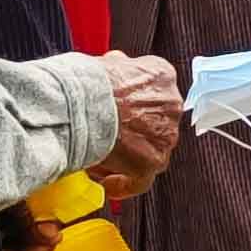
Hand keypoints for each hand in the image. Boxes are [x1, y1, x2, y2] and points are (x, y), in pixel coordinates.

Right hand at [91, 51, 182, 197]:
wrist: (80, 103)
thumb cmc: (87, 82)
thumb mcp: (108, 63)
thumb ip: (118, 68)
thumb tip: (114, 66)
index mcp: (161, 76)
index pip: (155, 92)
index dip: (137, 104)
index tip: (126, 112)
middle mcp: (170, 104)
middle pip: (156, 123)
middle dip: (135, 131)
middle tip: (112, 137)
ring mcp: (164, 134)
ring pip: (151, 150)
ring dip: (131, 157)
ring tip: (103, 160)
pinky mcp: (152, 161)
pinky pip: (141, 180)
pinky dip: (126, 184)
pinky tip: (111, 186)